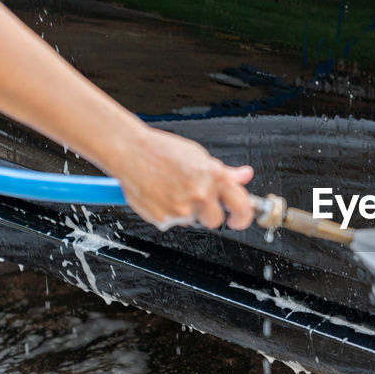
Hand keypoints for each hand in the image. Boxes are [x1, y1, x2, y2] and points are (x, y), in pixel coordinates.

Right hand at [110, 126, 255, 230]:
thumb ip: (224, 172)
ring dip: (185, 211)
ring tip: (171, 189)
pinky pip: (171, 222)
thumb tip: (245, 176)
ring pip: (191, 221)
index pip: (242, 205)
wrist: (130, 152)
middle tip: (195, 200)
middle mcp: (201, 194)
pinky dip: (166, 212)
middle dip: (208, 214)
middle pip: (216, 220)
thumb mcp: (198, 156)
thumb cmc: (161, 150)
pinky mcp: (163, 219)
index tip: (239, 218)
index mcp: (214, 177)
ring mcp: (182, 209)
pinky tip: (159, 194)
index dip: (243, 216)